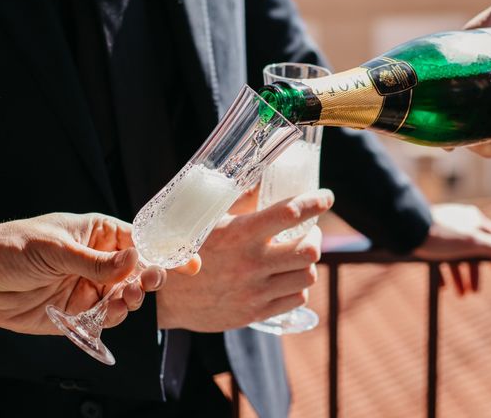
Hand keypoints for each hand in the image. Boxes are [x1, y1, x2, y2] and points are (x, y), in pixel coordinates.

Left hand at [0, 213, 197, 334]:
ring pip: (126, 296)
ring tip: (127, 298)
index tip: (189, 260)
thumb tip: (136, 261)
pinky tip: (111, 311)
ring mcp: (91, 287)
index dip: (166, 250)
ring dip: (133, 299)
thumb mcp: (56, 248)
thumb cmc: (12, 247)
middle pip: (139, 271)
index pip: (141, 240)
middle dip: (151, 277)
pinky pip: (106, 318)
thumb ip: (96, 261)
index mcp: (99, 234)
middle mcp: (100, 261)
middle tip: (153, 281)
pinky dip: (114, 317)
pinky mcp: (79, 314)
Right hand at [157, 189, 333, 330]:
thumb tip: (265, 177)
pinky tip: (286, 276)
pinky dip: (297, 285)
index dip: (315, 202)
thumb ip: (240, 200)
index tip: (326, 197)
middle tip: (309, 230)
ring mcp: (254, 292)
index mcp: (239, 234)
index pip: (290, 214)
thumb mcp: (208, 220)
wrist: (164, 298)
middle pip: (309, 250)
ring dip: (307, 261)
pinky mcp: (255, 313)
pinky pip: (296, 298)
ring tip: (296, 254)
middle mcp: (251, 264)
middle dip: (316, 236)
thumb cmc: (187, 250)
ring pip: (307, 275)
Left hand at [413, 204, 490, 294]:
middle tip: (475, 292)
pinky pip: (438, 257)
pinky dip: (443, 272)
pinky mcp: (427, 238)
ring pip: (455, 256)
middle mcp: (459, 222)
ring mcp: (442, 230)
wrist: (404, 228)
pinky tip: (443, 288)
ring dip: (460, 276)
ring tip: (460, 296)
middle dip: (474, 272)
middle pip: (473, 250)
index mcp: (472, 219)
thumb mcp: (472, 244)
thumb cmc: (440, 234)